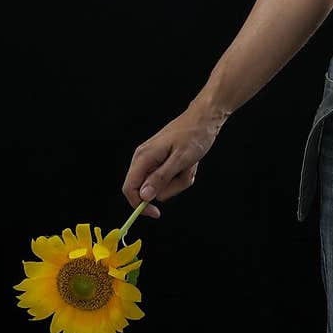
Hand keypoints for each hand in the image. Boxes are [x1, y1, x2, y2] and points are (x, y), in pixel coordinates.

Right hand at [122, 97, 225, 218]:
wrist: (203, 119)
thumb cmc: (194, 135)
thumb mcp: (180, 159)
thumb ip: (161, 178)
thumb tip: (144, 196)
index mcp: (143, 157)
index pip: (129, 188)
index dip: (139, 205)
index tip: (157, 213)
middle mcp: (143, 158)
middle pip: (149, 189)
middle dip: (170, 187)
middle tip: (185, 173)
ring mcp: (152, 159)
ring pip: (162, 185)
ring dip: (179, 180)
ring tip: (188, 165)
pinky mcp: (161, 161)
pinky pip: (169, 178)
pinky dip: (181, 175)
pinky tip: (188, 163)